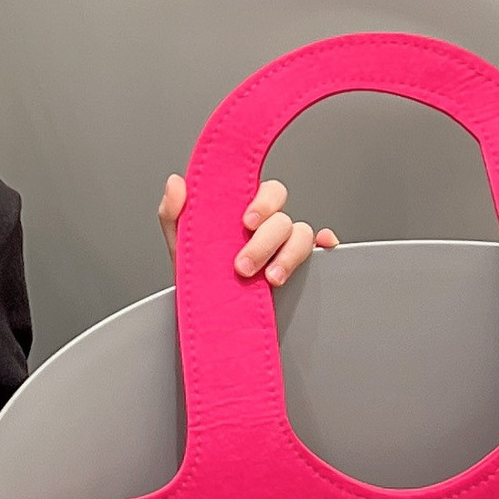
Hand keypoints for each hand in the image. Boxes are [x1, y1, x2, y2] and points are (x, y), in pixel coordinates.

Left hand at [157, 175, 338, 284]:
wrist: (208, 314)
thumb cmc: (199, 273)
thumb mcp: (181, 243)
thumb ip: (174, 212)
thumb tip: (176, 184)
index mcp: (246, 212)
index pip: (267, 192)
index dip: (263, 202)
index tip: (247, 222)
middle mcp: (270, 227)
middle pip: (283, 218)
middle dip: (265, 241)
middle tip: (243, 265)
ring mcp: (286, 248)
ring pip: (302, 236)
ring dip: (288, 255)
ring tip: (269, 279)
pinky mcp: (301, 270)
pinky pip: (322, 253)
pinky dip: (325, 249)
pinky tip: (319, 252)